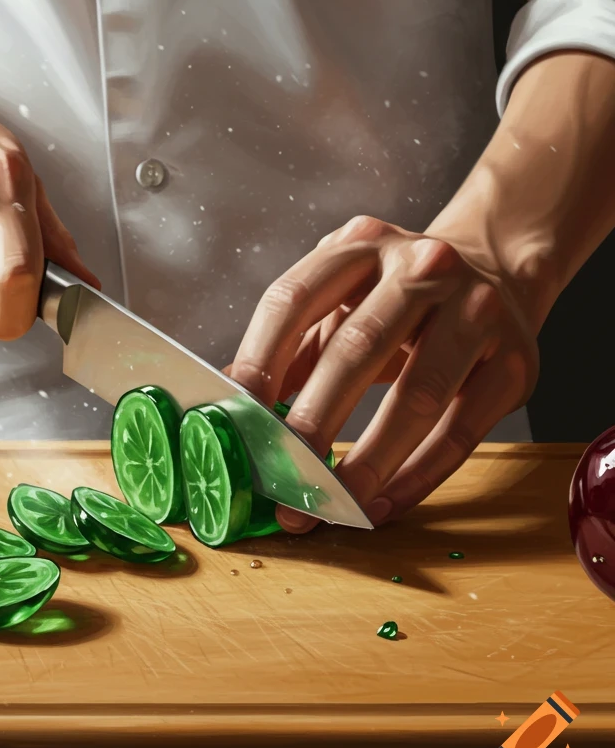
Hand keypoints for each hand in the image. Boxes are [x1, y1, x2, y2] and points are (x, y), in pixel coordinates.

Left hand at [228, 215, 538, 531]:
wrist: (497, 271)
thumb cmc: (399, 297)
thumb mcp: (342, 300)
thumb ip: (292, 346)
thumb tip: (233, 407)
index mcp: (360, 244)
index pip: (295, 297)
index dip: (261, 356)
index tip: (236, 412)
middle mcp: (422, 267)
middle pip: (358, 347)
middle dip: (314, 418)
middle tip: (282, 476)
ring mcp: (476, 311)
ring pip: (418, 396)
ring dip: (369, 459)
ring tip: (333, 504)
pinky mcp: (514, 363)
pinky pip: (461, 432)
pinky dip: (417, 476)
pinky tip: (382, 504)